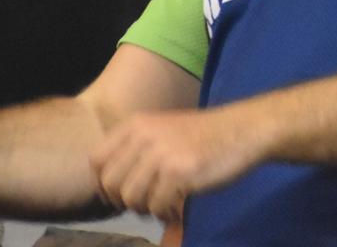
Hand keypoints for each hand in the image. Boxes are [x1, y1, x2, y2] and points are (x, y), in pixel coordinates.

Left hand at [89, 104, 266, 221]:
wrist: (241, 130)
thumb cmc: (201, 134)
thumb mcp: (160, 130)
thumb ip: (134, 148)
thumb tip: (105, 185)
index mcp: (136, 123)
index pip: (95, 160)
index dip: (104, 183)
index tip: (123, 191)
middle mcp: (144, 135)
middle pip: (109, 183)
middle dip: (124, 200)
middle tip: (145, 201)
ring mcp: (161, 153)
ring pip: (130, 198)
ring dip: (145, 208)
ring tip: (162, 204)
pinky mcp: (179, 172)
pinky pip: (156, 206)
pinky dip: (165, 213)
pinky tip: (177, 207)